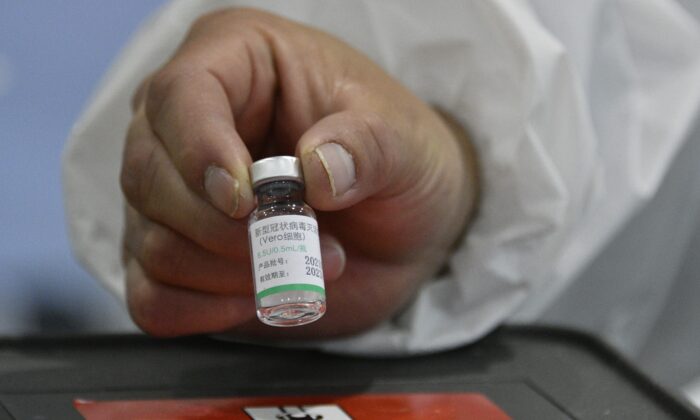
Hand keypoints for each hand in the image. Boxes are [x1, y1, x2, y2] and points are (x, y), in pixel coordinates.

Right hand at [120, 8, 477, 338]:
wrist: (404, 222)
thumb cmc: (399, 158)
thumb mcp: (405, 139)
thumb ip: (368, 145)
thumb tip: (316, 172)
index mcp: (236, 61)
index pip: (181, 94)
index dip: (200, 150)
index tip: (244, 201)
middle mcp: (189, 122)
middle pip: (148, 174)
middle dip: (226, 229)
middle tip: (310, 238)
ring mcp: (177, 193)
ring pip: (151, 241)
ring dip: (233, 271)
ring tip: (309, 263)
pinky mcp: (181, 254)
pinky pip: (152, 295)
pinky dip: (199, 309)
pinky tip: (254, 298)